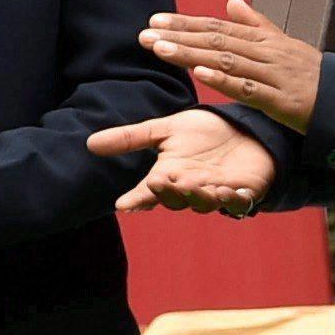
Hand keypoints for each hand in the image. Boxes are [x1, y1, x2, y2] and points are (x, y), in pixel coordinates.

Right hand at [91, 107, 279, 215]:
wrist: (244, 129)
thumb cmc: (204, 132)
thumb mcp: (165, 129)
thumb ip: (131, 138)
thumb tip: (90, 143)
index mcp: (169, 175)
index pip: (148, 192)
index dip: (136, 199)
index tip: (123, 205)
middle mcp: (190, 188)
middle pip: (175, 199)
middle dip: (168, 193)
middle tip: (158, 182)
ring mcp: (216, 192)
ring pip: (203, 203)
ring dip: (197, 197)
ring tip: (190, 185)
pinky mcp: (244, 192)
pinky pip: (237, 202)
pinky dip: (231, 200)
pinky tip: (225, 191)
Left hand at [142, 0, 320, 129]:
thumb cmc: (312, 73)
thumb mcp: (285, 44)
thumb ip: (256, 24)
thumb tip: (232, 0)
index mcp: (265, 40)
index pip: (218, 27)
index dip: (185, 23)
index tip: (154, 20)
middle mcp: (267, 52)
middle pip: (217, 41)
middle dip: (178, 37)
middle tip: (144, 34)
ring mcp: (274, 75)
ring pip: (227, 61)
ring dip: (191, 54)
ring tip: (160, 49)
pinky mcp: (283, 100)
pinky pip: (250, 89)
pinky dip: (224, 80)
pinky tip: (199, 74)